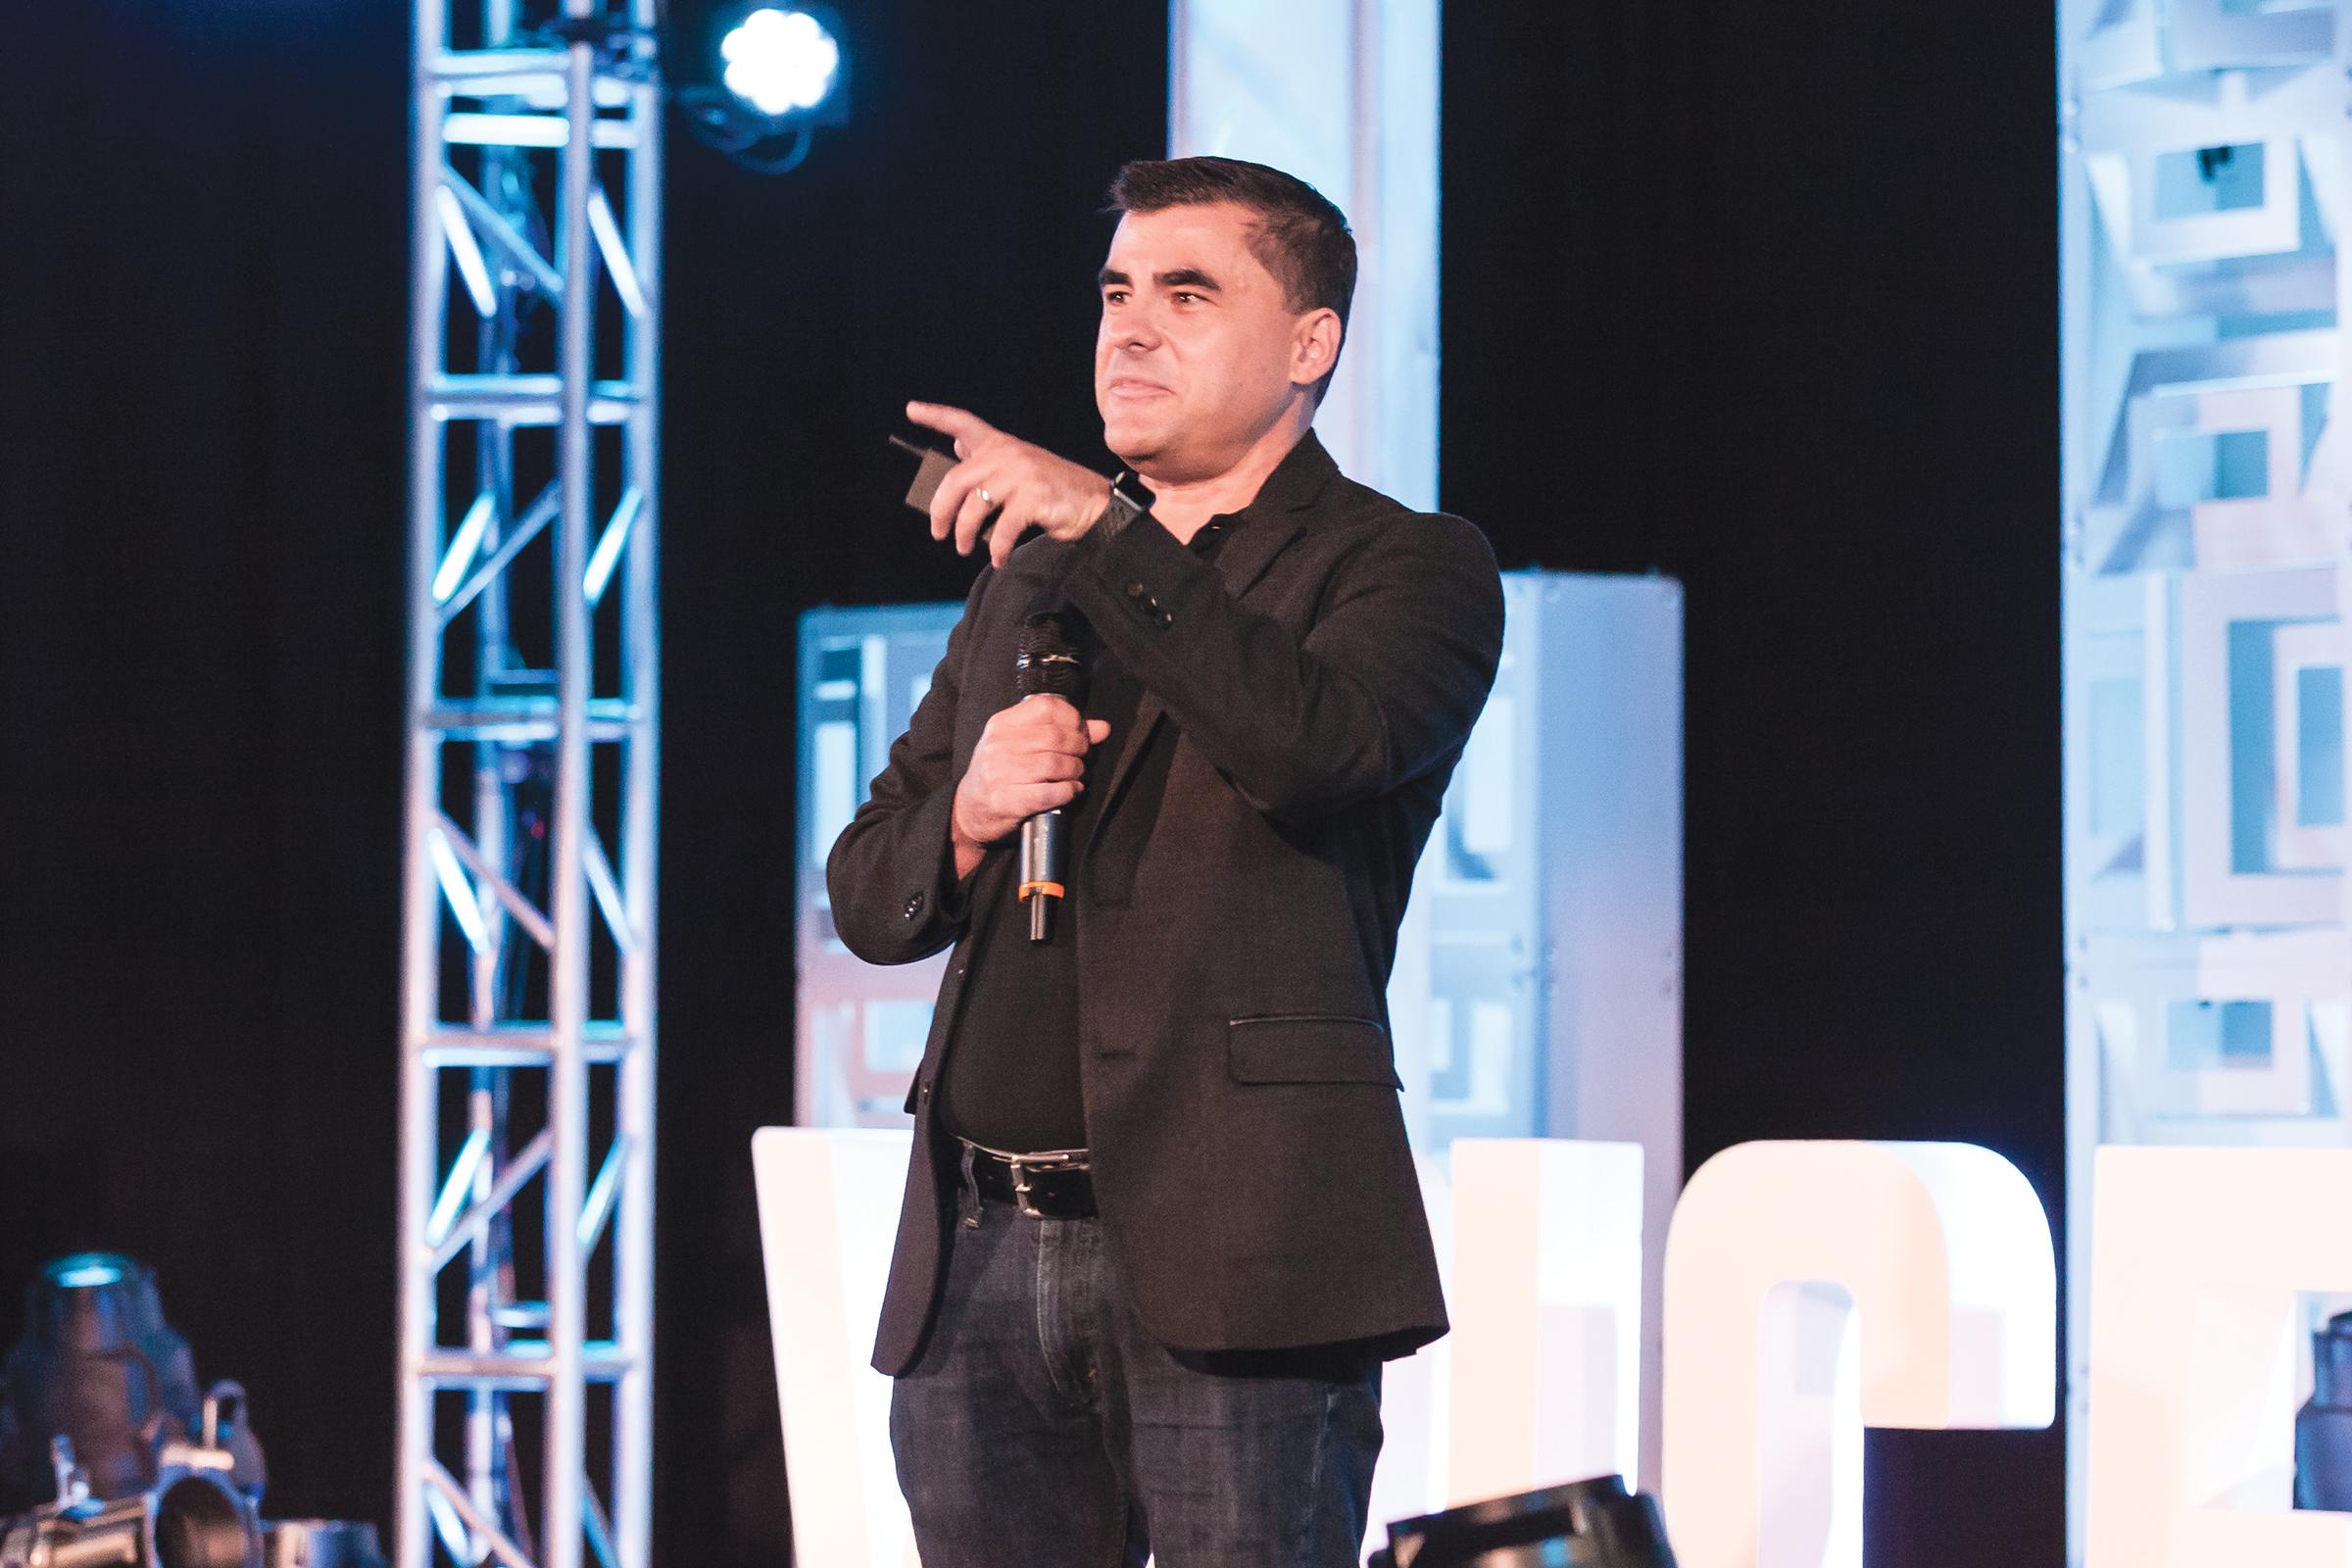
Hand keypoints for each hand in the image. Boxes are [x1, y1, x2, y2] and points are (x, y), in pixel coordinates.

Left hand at [907, 400, 1116, 569]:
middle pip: (956, 480)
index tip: (912, 410)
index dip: (935, 416)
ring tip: (964, 547)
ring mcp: (1022, 474)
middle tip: (938, 532)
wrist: (1095, 504)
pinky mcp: (1034, 497)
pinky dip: (996, 548)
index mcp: (1002, 444)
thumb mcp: (1020, 470)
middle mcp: (1009, 454)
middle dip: (940, 510)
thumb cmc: (1053, 492)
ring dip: (964, 533)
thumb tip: (958, 450)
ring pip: (974, 506)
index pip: (963, 423)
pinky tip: (997, 557)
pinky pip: (1001, 529)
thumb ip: (990, 462)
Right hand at [950, 695, 1112, 877]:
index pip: (1046, 707)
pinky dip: (1069, 791)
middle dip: (1080, 747)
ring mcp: (1002, 774)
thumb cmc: (1000, 773)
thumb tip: (1102, 728)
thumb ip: (1061, 731)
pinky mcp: (1009, 801)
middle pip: (1056, 736)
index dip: (1072, 718)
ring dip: (1076, 770)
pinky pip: (1051, 792)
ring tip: (1077, 775)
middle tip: (1083, 756)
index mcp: (1002, 724)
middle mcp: (999, 745)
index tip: (1080, 731)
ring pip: (1056, 764)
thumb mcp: (1021, 744)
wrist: (969, 810)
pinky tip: (1070, 791)